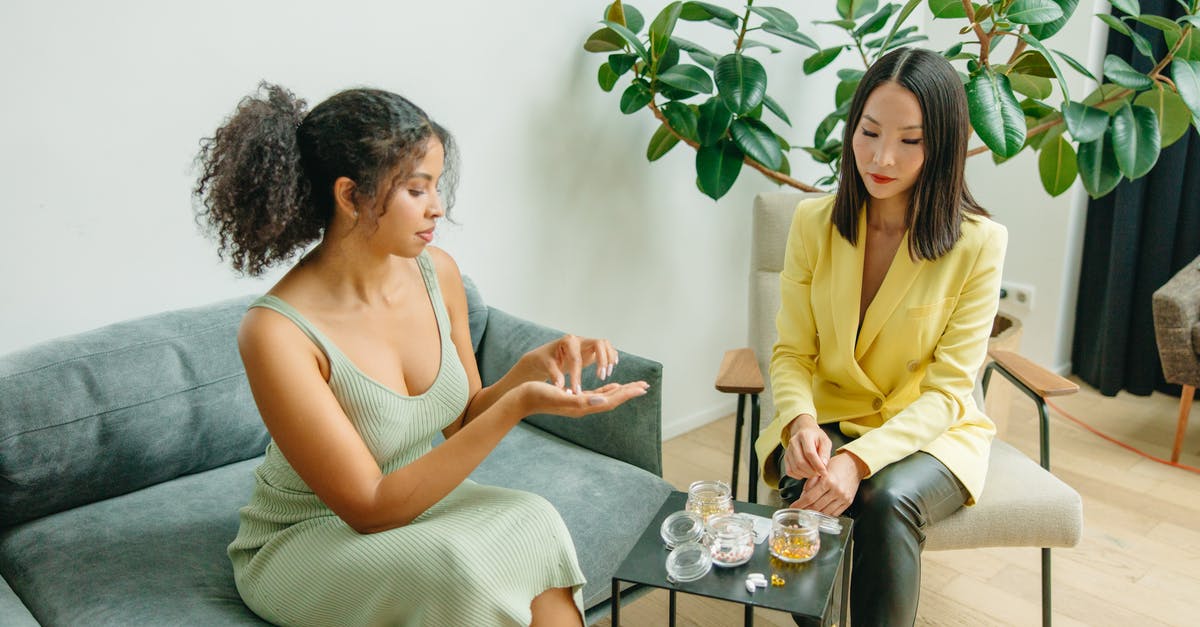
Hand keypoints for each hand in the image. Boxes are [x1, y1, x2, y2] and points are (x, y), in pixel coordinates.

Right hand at [515, 380, 648, 417]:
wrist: (521, 399)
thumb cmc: (537, 396)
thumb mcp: (559, 396)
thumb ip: (580, 400)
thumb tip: (602, 401)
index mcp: (582, 406)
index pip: (610, 400)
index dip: (626, 393)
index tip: (642, 388)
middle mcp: (583, 406)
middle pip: (612, 399)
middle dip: (628, 392)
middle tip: (645, 386)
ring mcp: (579, 403)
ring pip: (606, 397)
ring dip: (620, 391)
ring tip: (634, 386)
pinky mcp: (573, 398)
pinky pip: (596, 395)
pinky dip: (607, 390)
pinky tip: (611, 387)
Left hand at [523, 335, 618, 394]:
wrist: (546, 356)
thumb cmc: (545, 360)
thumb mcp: (546, 366)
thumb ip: (554, 374)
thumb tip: (560, 386)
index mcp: (568, 342)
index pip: (576, 359)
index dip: (577, 376)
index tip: (577, 391)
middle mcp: (580, 340)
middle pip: (599, 343)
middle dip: (602, 360)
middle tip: (601, 377)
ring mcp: (587, 343)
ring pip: (605, 345)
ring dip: (609, 359)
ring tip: (606, 375)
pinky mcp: (592, 350)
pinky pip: (606, 350)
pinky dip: (611, 357)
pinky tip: (610, 369)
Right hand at [782, 415, 830, 479]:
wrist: (805, 432)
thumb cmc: (817, 438)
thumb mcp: (825, 441)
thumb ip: (825, 452)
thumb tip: (823, 465)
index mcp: (804, 436)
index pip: (810, 453)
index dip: (818, 465)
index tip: (824, 472)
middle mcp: (793, 442)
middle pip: (800, 462)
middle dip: (811, 471)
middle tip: (819, 473)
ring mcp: (788, 450)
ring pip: (795, 468)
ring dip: (806, 474)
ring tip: (814, 473)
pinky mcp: (785, 457)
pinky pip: (789, 471)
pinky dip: (798, 475)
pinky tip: (806, 472)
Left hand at [789, 453, 865, 516]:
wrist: (854, 465)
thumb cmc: (837, 465)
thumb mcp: (821, 470)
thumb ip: (810, 484)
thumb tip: (802, 497)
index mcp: (828, 481)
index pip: (810, 497)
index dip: (799, 504)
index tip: (793, 507)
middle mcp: (836, 490)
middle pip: (817, 506)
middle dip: (805, 511)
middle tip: (798, 512)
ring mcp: (843, 497)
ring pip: (825, 512)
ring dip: (815, 515)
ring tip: (807, 514)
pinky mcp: (848, 502)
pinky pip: (834, 513)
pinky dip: (825, 515)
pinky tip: (819, 513)